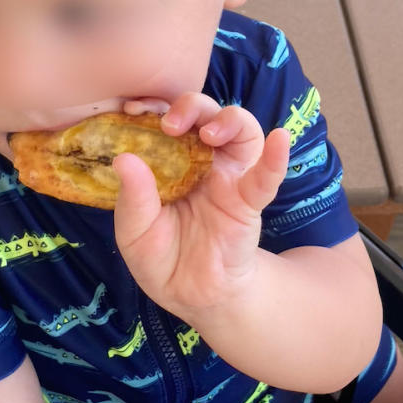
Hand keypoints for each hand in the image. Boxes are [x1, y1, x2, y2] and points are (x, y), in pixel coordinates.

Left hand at [113, 94, 290, 321]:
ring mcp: (228, 178)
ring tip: (209, 134)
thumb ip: (133, 198)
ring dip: (228, 120)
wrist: (192, 296)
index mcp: (169, 162)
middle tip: (170, 124)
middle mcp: (201, 162)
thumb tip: (123, 159)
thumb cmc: (161, 258)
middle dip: (191, 106)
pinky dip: (275, 158)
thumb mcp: (135, 232)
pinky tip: (279, 140)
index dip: (154, 106)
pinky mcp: (249, 201)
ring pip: (241, 131)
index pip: (167, 120)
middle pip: (206, 115)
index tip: (132, 107)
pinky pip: (266, 177)